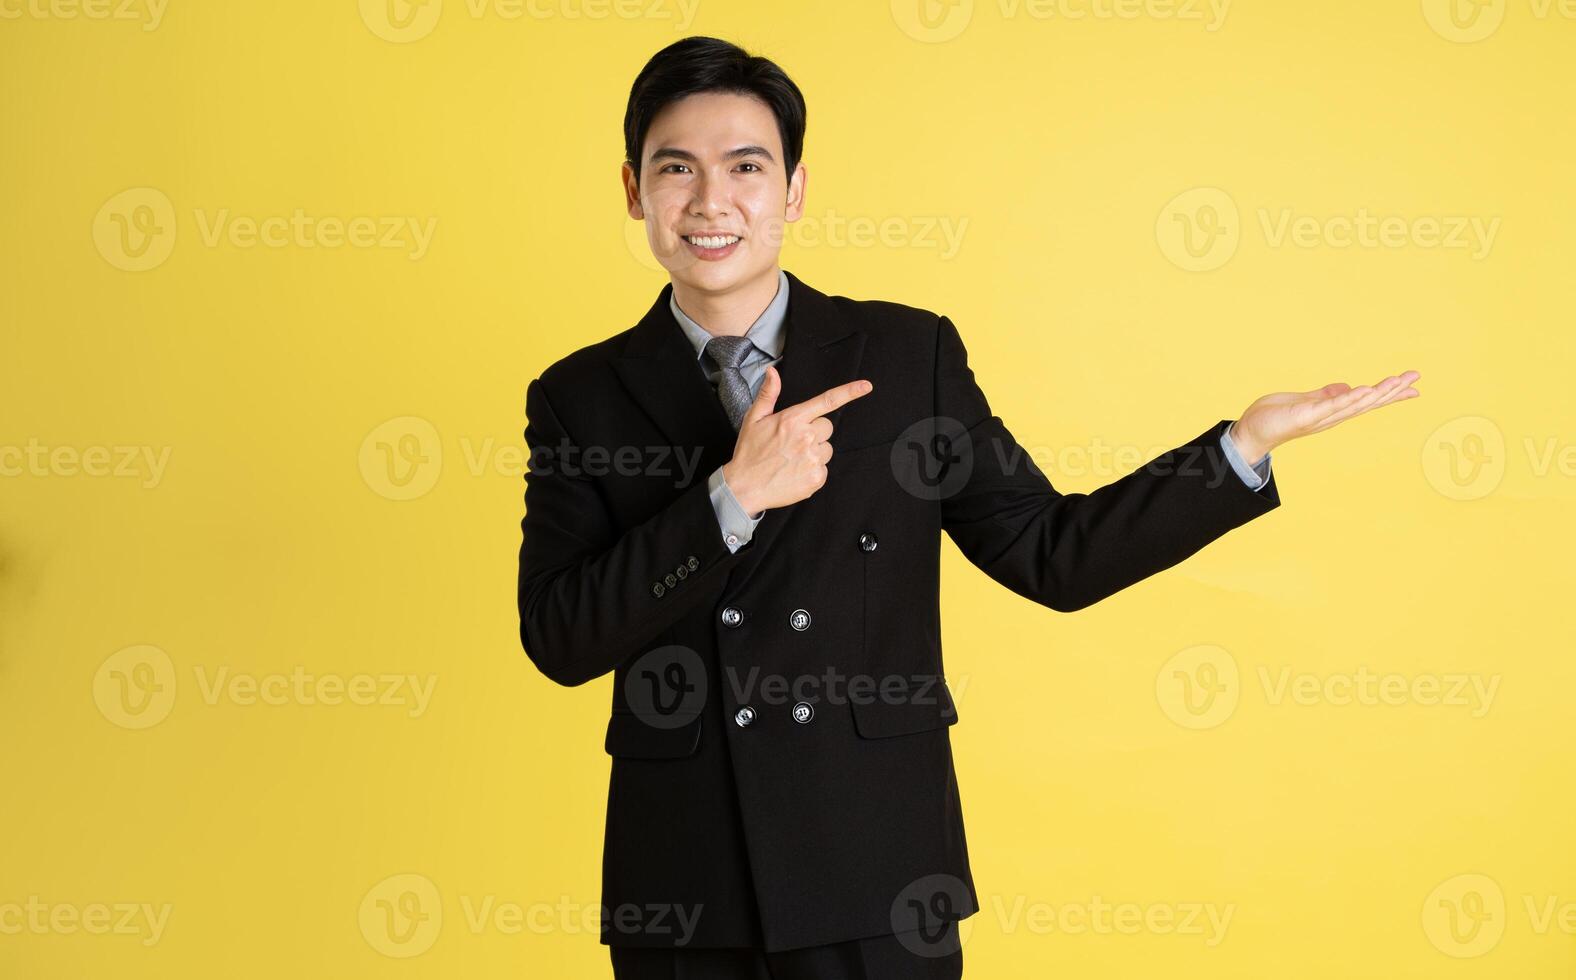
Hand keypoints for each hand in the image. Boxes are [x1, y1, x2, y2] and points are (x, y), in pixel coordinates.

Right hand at [722, 366, 873, 515]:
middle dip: (815, 432)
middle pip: (827, 427)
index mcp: (793, 419)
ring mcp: (813, 458)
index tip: (866, 386)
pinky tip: (795, 472)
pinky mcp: (816, 478)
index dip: (850, 392)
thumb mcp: (753, 419)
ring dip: (815, 452)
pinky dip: (813, 471)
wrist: (744, 488)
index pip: (827, 401)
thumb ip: (768, 394)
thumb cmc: (749, 453)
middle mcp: (806, 437)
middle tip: (794, 443)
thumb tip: (773, 372)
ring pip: (827, 448)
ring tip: (792, 459)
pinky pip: (824, 469)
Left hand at [1230, 370, 1421, 461]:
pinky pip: (1330, 407)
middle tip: (1416, 377)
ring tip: (1397, 381)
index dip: (1390, 394)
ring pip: (1354, 404)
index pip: (1366, 401)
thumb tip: (1347, 387)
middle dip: (1392, 390)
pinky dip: (1347, 399)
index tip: (1414, 385)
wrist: (1250, 433)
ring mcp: (1320, 418)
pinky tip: (1363, 390)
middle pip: (1367, 402)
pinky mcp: (1305, 416)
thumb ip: (1325, 395)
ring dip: (1377, 393)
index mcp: (1332, 411)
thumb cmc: (1275, 417)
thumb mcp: (1304, 402)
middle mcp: (1331, 417)